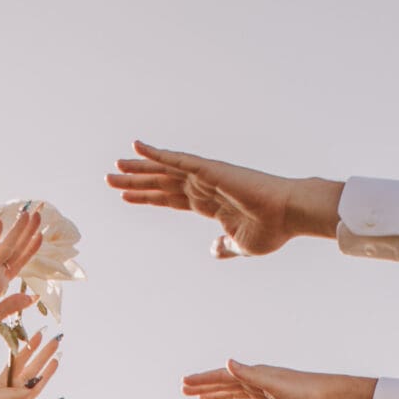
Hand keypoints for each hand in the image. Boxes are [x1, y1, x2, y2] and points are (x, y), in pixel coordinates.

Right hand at [0, 212, 45, 342]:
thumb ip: (11, 305)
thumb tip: (32, 296)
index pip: (18, 262)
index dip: (30, 249)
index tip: (41, 235)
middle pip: (14, 250)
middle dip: (27, 233)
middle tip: (38, 214)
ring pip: (4, 247)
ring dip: (17, 231)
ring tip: (27, 213)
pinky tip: (0, 223)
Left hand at [0, 330, 62, 398]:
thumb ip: (14, 393)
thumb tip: (30, 389)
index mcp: (4, 381)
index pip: (20, 360)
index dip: (30, 347)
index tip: (39, 334)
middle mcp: (15, 389)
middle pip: (33, 369)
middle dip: (44, 354)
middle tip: (55, 341)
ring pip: (39, 386)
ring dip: (48, 373)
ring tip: (57, 359)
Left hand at [106, 143, 339, 257]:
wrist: (288, 216)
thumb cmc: (271, 230)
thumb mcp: (240, 244)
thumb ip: (225, 247)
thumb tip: (213, 250)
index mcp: (209, 204)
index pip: (170, 199)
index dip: (149, 198)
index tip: (127, 197)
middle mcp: (204, 187)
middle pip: (161, 183)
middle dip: (136, 182)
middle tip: (110, 179)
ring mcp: (205, 176)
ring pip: (163, 171)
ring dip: (138, 169)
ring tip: (114, 167)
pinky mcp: (209, 169)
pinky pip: (177, 160)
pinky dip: (156, 153)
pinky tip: (136, 148)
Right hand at [182, 362, 373, 398]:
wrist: (327, 396)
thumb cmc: (303, 389)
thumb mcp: (273, 383)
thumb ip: (249, 374)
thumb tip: (227, 363)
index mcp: (253, 374)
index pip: (222, 376)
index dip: (202, 380)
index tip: (184, 383)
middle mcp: (256, 380)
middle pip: (224, 383)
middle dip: (204, 386)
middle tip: (183, 389)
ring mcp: (263, 392)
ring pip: (234, 393)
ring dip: (217, 395)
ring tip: (199, 398)